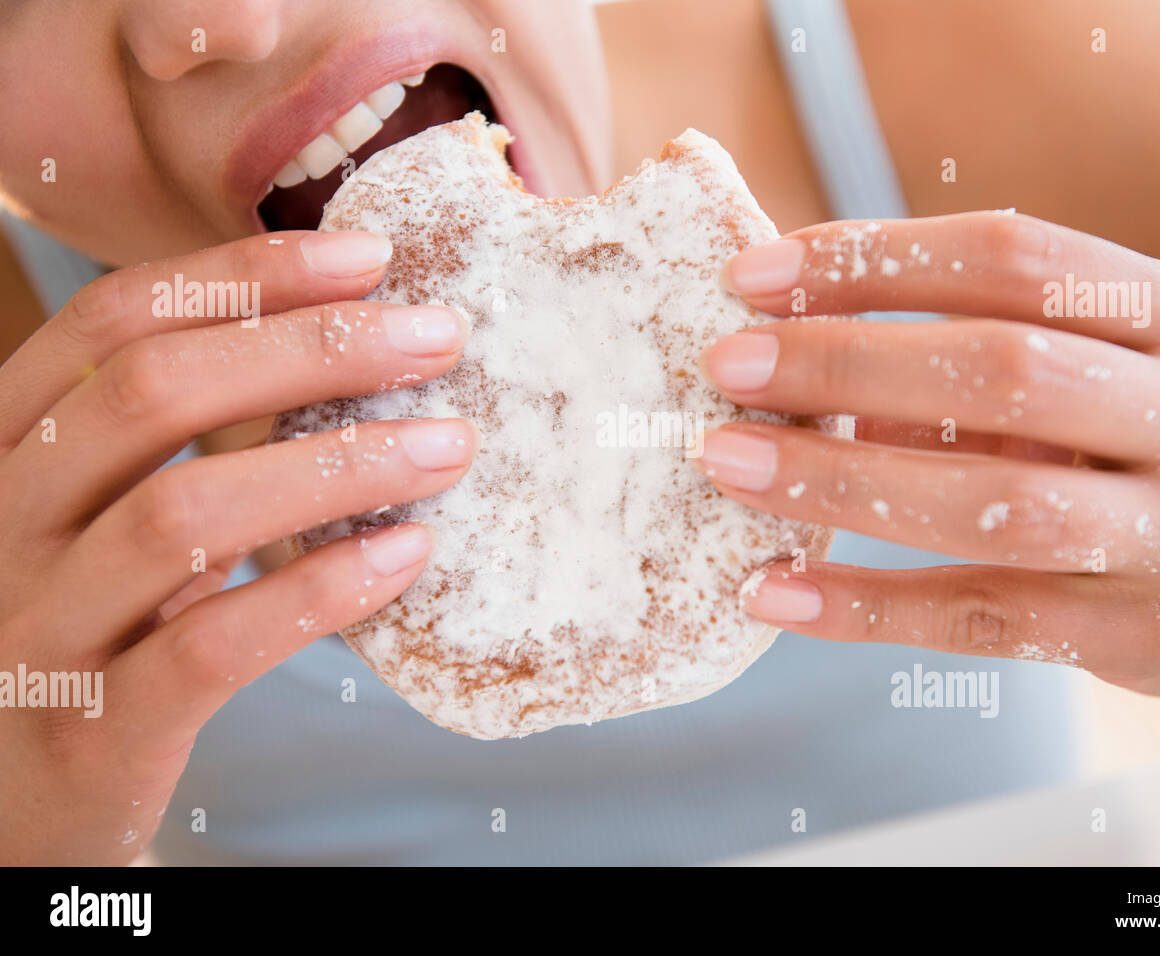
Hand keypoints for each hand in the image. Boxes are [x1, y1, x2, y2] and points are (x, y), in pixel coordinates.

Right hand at [0, 231, 475, 862]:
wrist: (10, 806)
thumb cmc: (88, 629)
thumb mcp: (107, 514)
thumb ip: (179, 438)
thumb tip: (347, 339)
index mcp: (9, 446)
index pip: (117, 322)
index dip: (245, 273)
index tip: (367, 256)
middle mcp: (3, 521)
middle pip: (155, 393)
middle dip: (315, 346)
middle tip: (439, 334)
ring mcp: (38, 628)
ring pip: (185, 511)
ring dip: (336, 464)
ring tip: (450, 444)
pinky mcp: (95, 729)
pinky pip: (211, 645)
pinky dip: (318, 591)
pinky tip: (407, 553)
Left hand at [697, 211, 1159, 694]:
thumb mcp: (1106, 375)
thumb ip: (979, 359)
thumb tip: (805, 358)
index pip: (1016, 258)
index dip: (876, 260)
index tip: (757, 276)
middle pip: (1004, 369)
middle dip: (847, 360)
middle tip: (729, 366)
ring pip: (995, 501)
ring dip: (843, 477)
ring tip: (731, 463)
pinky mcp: (1142, 638)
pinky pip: (982, 619)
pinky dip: (865, 606)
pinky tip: (773, 592)